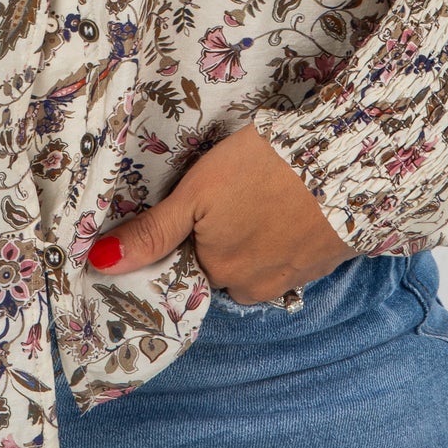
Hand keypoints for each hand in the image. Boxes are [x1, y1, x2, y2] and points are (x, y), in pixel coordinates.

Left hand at [86, 121, 355, 301]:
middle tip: (234, 188)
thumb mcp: (197, 191)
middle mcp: (252, 286)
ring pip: (257, 259)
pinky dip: (286, 232)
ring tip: (262, 190)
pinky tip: (289, 200)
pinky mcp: (323, 262)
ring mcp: (291, 277)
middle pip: (223, 263)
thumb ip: (153, 231)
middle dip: (224, 234)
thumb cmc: (263, 168)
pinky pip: (290, 253)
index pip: (189, 260)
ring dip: (257, 233)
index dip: (191, 230)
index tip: (202, 203)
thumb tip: (101, 264)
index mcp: (217, 271)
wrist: (346, 161)